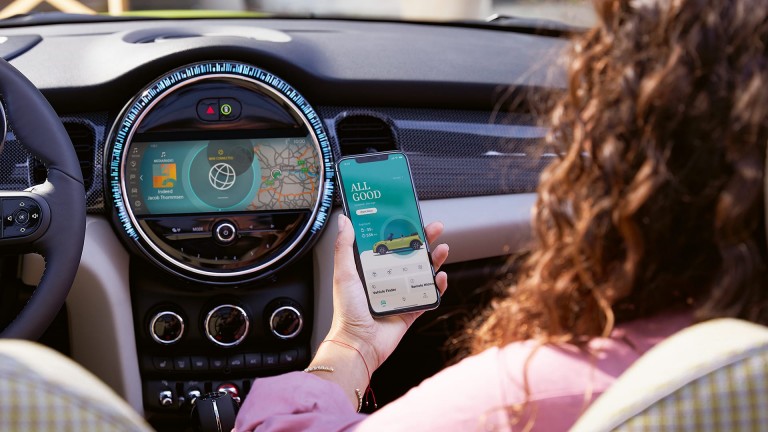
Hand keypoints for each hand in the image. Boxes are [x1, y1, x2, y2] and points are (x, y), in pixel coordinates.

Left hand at [326, 214, 448, 371]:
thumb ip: (344, 247)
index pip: (390, 244)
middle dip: (424, 241)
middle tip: (434, 228)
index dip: (402, 231)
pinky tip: (440, 277)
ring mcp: (401, 294)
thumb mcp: (344, 273)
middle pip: (411, 255)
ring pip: (423, 273)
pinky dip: (437, 286)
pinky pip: (428, 296)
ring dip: (435, 260)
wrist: (359, 344)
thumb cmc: (348, 312)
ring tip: (442, 249)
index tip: (410, 218)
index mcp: (371, 270)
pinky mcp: (411, 310)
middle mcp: (387, 280)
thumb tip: (344, 220)